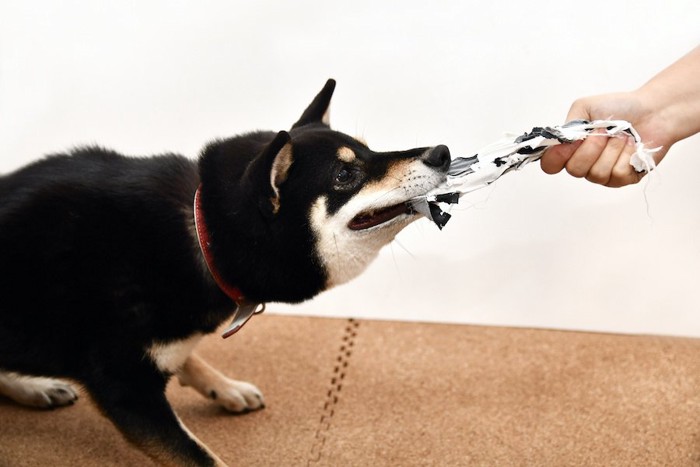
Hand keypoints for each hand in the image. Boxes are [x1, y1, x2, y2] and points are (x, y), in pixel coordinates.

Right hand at [540, 91, 672, 186]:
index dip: (555, 157)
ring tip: (622, 136)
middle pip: (574, 170)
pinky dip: (626, 155)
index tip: (569, 143)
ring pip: (596, 173)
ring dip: (611, 149)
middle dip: (591, 147)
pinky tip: (632, 146)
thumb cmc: (619, 108)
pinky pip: (617, 174)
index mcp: (571, 148)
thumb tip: (559, 142)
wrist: (653, 111)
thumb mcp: (585, 107)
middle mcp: (583, 164)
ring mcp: (602, 174)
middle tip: (604, 131)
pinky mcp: (622, 179)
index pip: (550, 165)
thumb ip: (568, 125)